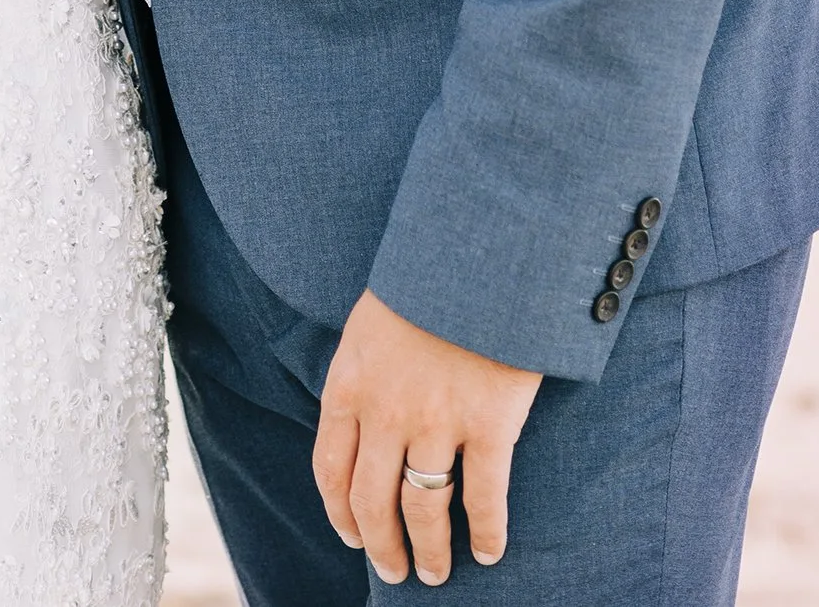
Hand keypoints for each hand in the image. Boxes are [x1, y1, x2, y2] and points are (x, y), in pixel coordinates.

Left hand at [315, 291, 541, 587]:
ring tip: (436, 571)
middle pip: (372, 502)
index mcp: (349, 383)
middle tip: (395, 571)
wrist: (480, 247)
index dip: (340, 513)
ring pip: (423, 510)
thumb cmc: (428, 277)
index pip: (330, 468)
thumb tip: (366, 415)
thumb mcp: (372, 320)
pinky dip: (486, 533)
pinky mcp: (488, 426)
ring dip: (429, 550)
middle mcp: (385, 412)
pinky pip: (484, 499)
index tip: (353, 536)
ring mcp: (436, 422)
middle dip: (382, 545)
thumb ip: (365, 371)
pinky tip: (488, 551)